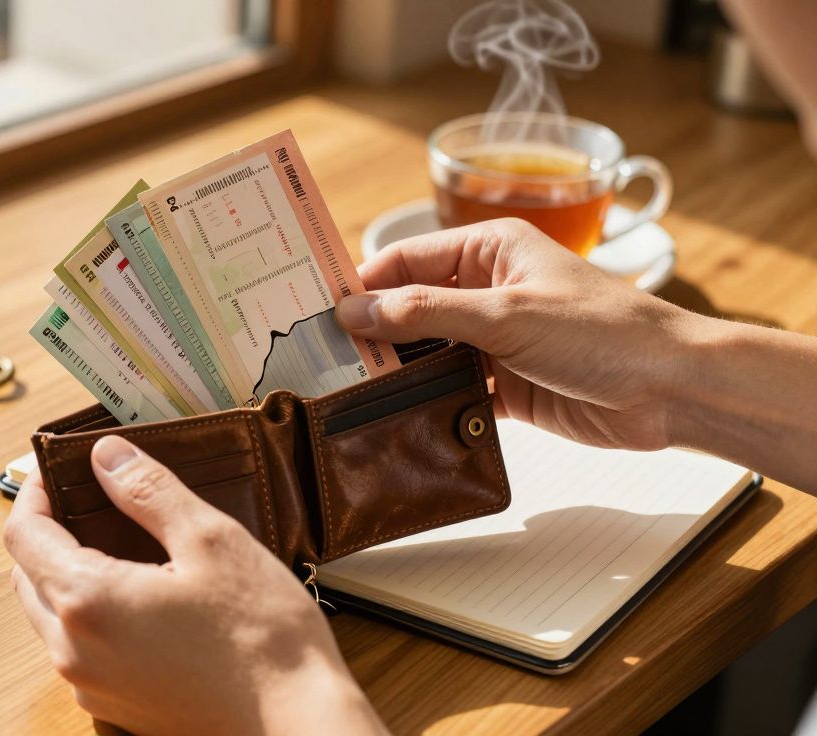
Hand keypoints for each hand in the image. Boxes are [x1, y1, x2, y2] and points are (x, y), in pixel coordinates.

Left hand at [3, 435, 385, 735]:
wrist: (295, 722)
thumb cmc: (261, 636)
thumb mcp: (210, 539)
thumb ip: (149, 491)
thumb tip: (106, 456)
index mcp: (88, 602)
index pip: (24, 536)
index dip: (34, 494)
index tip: (58, 471)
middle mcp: (73, 652)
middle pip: (29, 577)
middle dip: (46, 534)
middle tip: (87, 501)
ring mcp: (91, 686)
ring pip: (50, 617)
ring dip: (66, 576)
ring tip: (116, 546)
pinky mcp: (115, 707)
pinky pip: (79, 650)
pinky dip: (89, 615)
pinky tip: (138, 598)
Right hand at [336, 218, 694, 450]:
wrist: (671, 390)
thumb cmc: (603, 331)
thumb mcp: (504, 313)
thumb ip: (425, 312)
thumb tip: (355, 309)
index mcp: (490, 250)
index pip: (406, 259)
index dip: (363, 282)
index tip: (319, 309)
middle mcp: (488, 291)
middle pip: (410, 308)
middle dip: (373, 331)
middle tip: (323, 357)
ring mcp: (495, 340)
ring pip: (427, 352)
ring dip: (398, 370)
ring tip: (348, 391)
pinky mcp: (505, 386)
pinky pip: (450, 390)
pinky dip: (426, 401)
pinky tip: (396, 417)